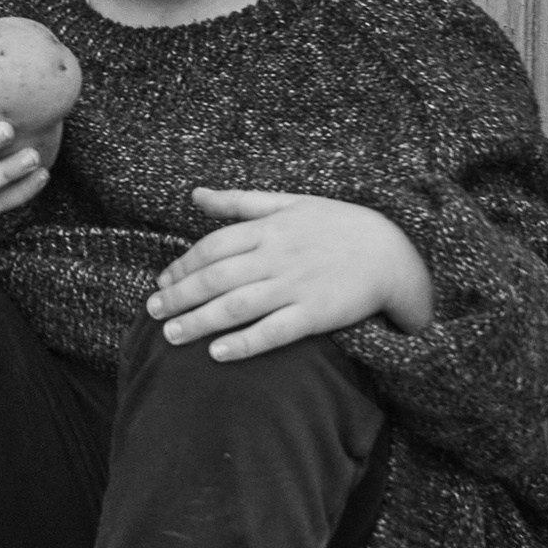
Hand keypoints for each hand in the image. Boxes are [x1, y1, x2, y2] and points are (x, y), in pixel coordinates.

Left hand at [151, 188, 433, 359]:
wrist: (395, 253)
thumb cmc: (339, 225)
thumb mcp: (291, 203)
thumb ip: (240, 202)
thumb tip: (196, 195)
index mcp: (270, 228)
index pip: (213, 247)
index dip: (183, 266)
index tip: (162, 283)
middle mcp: (278, 256)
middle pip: (217, 277)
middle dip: (180, 296)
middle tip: (153, 312)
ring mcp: (297, 286)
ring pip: (238, 305)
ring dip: (200, 321)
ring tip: (171, 337)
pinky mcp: (317, 315)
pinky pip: (275, 331)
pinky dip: (245, 342)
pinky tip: (218, 353)